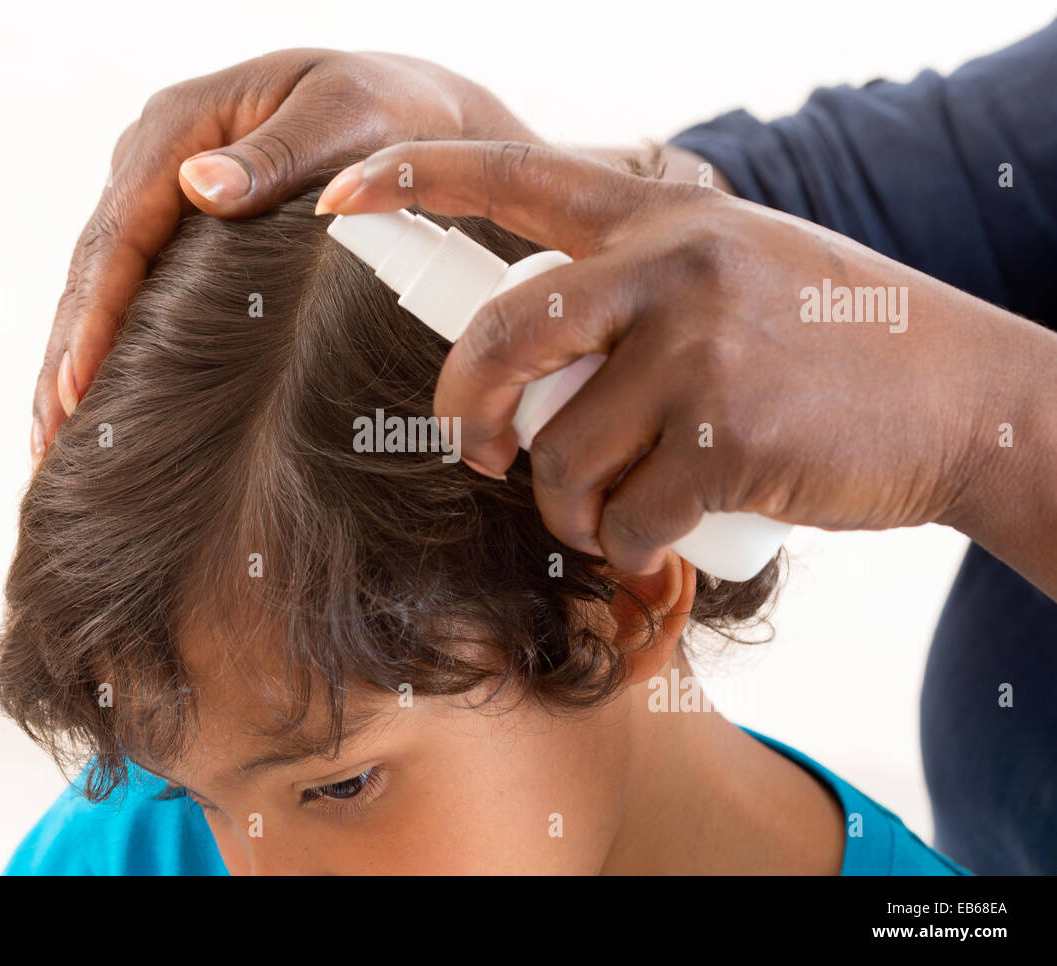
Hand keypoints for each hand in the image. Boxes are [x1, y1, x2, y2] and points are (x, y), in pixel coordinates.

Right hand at [32, 48, 544, 468]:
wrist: (413, 110)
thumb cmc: (386, 110)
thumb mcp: (342, 117)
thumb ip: (275, 154)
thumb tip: (198, 188)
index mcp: (181, 126)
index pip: (123, 232)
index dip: (98, 313)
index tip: (78, 384)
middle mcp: (156, 160)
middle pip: (94, 267)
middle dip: (68, 356)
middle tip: (50, 441)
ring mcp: (161, 194)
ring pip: (99, 286)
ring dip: (73, 362)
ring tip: (52, 441)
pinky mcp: (179, 228)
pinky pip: (129, 289)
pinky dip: (103, 347)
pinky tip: (88, 402)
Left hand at [314, 140, 1050, 580]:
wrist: (966, 394)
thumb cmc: (829, 338)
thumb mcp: (731, 265)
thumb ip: (631, 283)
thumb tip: (523, 352)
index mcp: (659, 215)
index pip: (509, 175)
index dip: (408, 179)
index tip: (334, 198)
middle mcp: (672, 267)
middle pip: (501, 341)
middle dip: (468, 413)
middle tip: (482, 450)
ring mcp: (701, 353)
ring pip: (560, 454)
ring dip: (569, 504)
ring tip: (612, 507)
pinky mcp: (729, 442)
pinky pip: (622, 518)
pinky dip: (626, 545)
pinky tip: (660, 537)